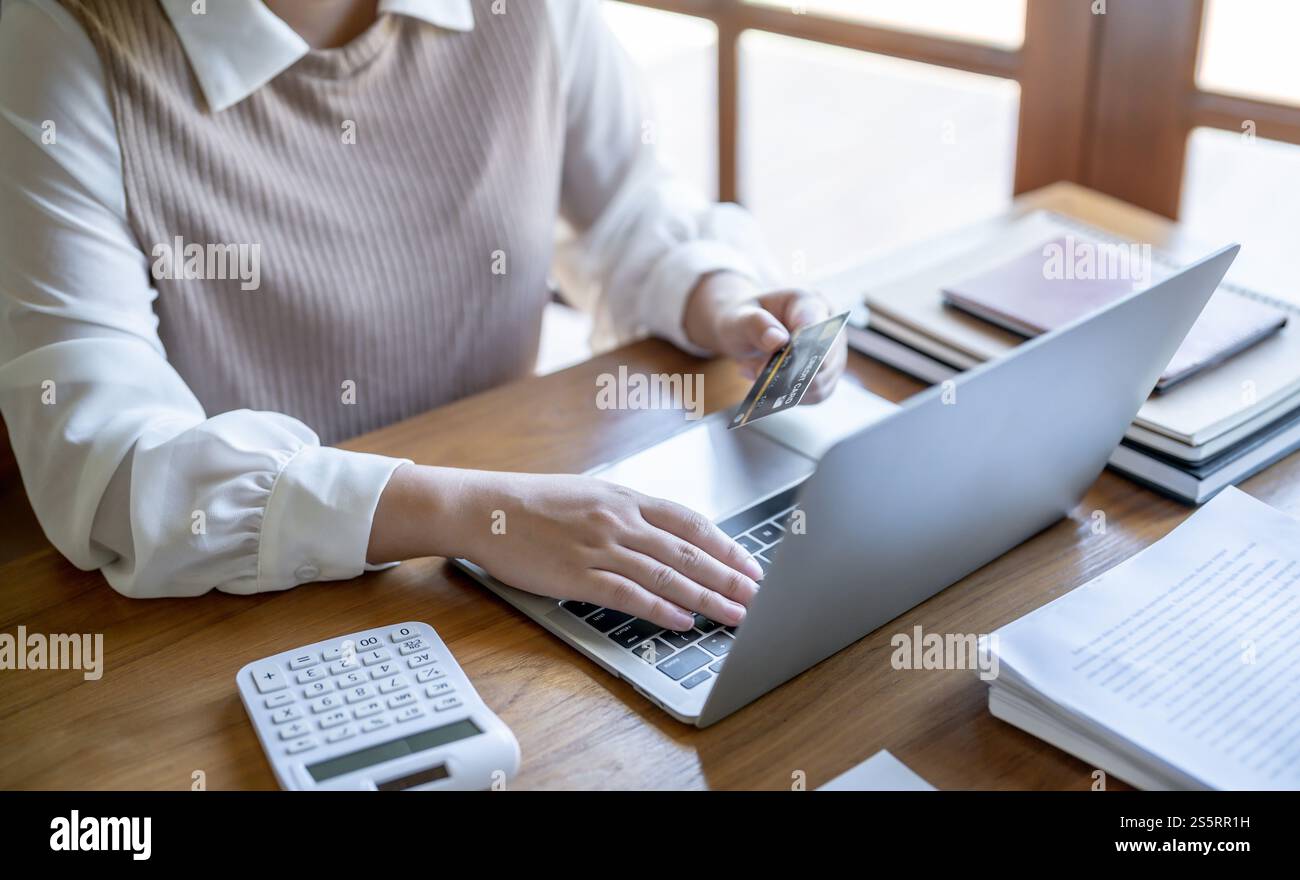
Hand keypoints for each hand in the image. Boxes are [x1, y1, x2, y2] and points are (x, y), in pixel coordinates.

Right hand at [368, 466, 762, 630]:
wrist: (485, 508)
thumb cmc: (532, 503)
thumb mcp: (589, 494)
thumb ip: (626, 512)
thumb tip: (661, 531)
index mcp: (625, 498)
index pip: (690, 522)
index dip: (726, 545)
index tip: (750, 563)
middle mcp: (620, 521)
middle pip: (688, 551)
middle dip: (729, 576)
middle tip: (758, 595)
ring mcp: (601, 548)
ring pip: (667, 574)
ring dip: (707, 597)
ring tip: (735, 613)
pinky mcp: (579, 575)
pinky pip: (629, 595)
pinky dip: (661, 609)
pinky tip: (684, 620)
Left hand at [683, 272, 846, 404]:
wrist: (746, 329)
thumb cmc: (743, 319)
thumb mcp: (738, 317)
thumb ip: (755, 325)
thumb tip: (777, 340)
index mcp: (808, 301)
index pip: (816, 324)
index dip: (805, 346)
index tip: (786, 362)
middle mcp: (828, 325)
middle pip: (825, 359)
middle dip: (792, 373)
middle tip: (761, 374)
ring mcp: (832, 352)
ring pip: (822, 382)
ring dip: (790, 387)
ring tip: (761, 376)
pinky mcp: (827, 374)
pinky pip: (817, 394)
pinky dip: (793, 396)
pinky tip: (772, 388)